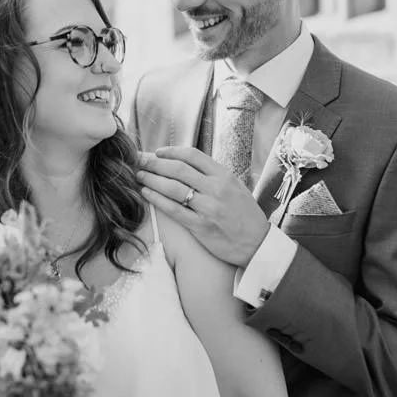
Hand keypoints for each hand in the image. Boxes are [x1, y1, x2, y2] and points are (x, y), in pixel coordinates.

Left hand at [137, 146, 268, 266]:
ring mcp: (208, 208)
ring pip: (173, 187)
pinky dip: (157, 199)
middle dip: (154, 163)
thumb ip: (213, 176)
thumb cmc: (245, 215)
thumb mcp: (235, 187)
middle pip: (179, 169)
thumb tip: (186, 165)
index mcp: (224, 176)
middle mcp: (216, 189)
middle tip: (138, 160)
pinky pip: (174, 209)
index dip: (172, 151)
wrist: (257, 244)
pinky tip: (146, 192)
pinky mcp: (201, 226)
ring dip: (152, 179)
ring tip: (138, 175)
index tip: (158, 152)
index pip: (193, 155)